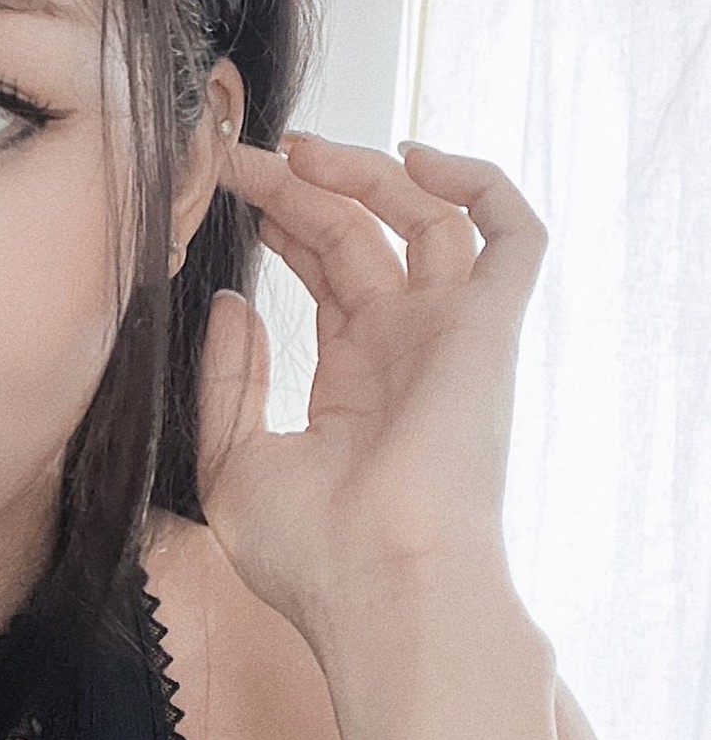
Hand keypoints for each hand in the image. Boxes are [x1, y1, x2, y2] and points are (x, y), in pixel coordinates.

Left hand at [195, 132, 548, 644]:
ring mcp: (448, 336)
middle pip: (360, 238)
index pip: (324, 277)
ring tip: (297, 150)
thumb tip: (232, 301)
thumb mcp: (232, 463)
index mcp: (353, 385)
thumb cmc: (312, 555)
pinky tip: (413, 157)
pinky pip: (511, 233)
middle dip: (301, 189)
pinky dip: (478, 183)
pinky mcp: (488, 327)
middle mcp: (405, 352)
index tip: (227, 190)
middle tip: (244, 159)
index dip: (282, 225)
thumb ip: (228, 381)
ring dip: (364, 173)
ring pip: (423, 220)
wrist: (383, 589)